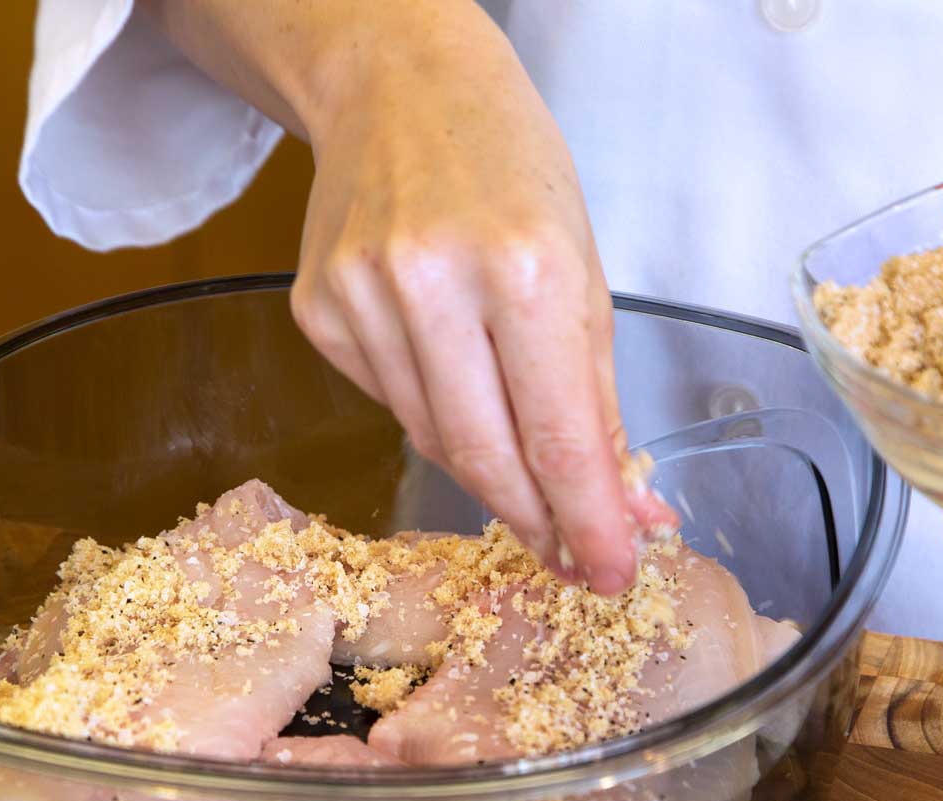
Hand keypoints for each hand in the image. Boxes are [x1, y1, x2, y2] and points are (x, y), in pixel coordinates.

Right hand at [287, 12, 673, 591]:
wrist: (396, 85)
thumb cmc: (510, 167)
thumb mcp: (585, 269)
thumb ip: (600, 400)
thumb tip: (626, 512)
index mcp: (523, 268)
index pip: (557, 439)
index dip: (587, 522)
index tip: (611, 572)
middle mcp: (432, 284)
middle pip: (483, 458)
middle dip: (535, 520)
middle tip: (570, 554)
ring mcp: (360, 298)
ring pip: (431, 440)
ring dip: (487, 469)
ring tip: (522, 460)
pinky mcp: (315, 310)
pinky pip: (388, 401)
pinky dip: (432, 410)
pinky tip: (449, 365)